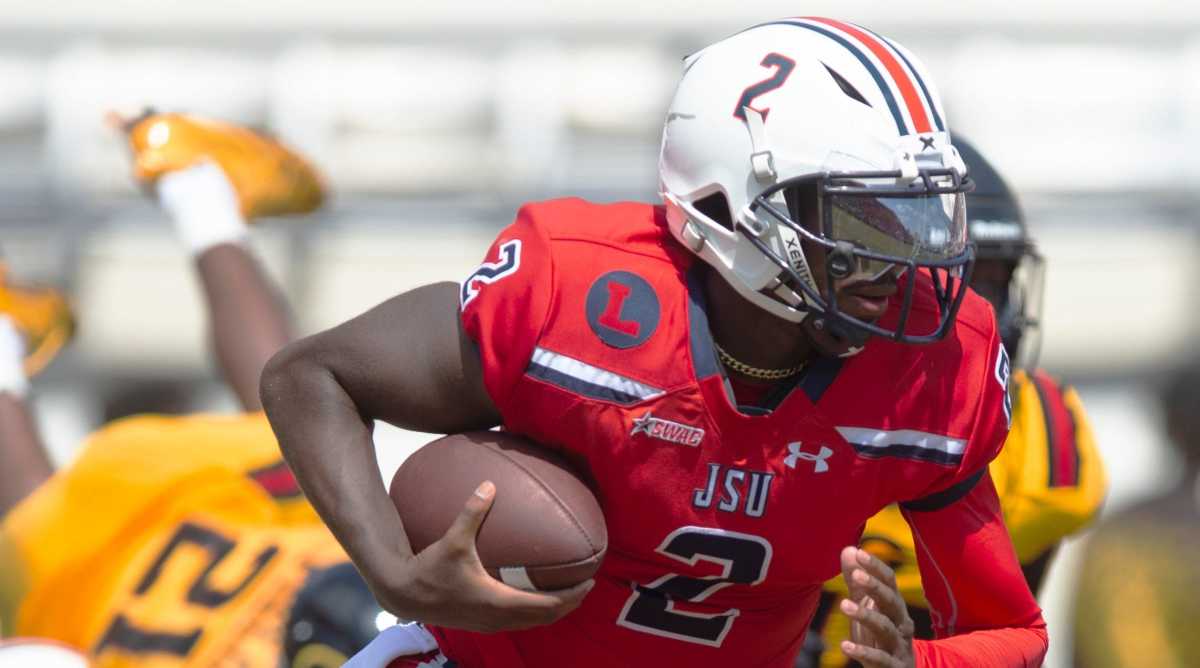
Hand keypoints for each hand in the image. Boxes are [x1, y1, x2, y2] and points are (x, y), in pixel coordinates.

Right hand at [375, 481, 593, 632]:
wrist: (405, 594)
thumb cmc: (430, 569)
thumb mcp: (453, 539)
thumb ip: (472, 512)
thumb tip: (489, 485)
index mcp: (499, 602)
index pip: (548, 605)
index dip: (572, 596)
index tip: (589, 581)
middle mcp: (498, 618)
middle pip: (546, 618)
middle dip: (569, 603)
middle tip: (586, 585)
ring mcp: (490, 624)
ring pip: (532, 623)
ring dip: (552, 610)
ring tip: (568, 591)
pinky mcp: (481, 624)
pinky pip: (518, 622)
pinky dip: (534, 612)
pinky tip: (534, 595)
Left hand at [838, 546, 915, 667]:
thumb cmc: (881, 635)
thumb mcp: (869, 607)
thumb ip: (858, 583)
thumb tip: (848, 549)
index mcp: (895, 605)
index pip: (889, 581)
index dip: (876, 567)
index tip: (859, 552)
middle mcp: (901, 622)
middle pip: (891, 601)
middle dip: (875, 587)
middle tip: (856, 575)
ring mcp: (899, 645)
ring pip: (885, 628)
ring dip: (865, 616)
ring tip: (843, 604)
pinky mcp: (894, 666)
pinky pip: (879, 659)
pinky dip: (863, 652)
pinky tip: (845, 645)